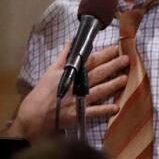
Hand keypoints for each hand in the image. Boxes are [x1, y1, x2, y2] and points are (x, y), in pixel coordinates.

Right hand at [9, 41, 129, 138]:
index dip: (103, 54)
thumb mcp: (50, 72)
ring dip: (112, 84)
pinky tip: (117, 107)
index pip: (89, 61)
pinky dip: (105, 110)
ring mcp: (77, 100)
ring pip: (98, 90)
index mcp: (68, 74)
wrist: (32, 117)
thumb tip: (72, 41)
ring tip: (125, 78)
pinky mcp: (78, 115)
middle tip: (127, 59)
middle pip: (97, 73)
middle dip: (112, 66)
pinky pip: (94, 112)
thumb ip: (63, 57)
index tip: (116, 48)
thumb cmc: (41, 94)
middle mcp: (75, 86)